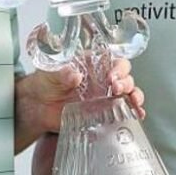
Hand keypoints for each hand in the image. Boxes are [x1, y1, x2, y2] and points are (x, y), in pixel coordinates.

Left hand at [23, 58, 142, 133]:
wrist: (37, 106)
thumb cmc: (45, 83)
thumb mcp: (50, 74)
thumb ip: (62, 73)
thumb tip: (73, 74)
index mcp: (93, 65)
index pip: (113, 60)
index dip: (117, 67)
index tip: (112, 76)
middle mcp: (102, 79)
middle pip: (125, 76)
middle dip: (126, 82)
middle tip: (116, 88)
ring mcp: (105, 96)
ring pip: (129, 93)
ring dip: (134, 96)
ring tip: (132, 101)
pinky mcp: (103, 112)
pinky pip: (124, 111)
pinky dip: (133, 112)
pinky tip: (137, 114)